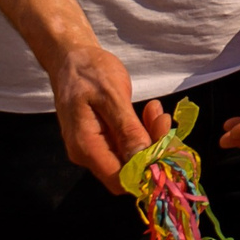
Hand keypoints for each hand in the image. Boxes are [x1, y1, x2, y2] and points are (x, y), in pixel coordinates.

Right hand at [49, 42, 167, 193]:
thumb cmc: (90, 73)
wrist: (73, 58)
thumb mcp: (112, 97)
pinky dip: (142, 130)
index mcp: (86, 147)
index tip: (167, 150)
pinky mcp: (103, 138)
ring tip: (155, 110)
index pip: (119, 181)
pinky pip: (128, 143)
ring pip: (132, 156)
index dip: (146, 174)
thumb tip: (144, 160)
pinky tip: (149, 111)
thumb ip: (127, 130)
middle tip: (163, 119)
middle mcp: (88, 154)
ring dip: (150, 136)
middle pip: (129, 170)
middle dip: (153, 149)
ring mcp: (96, 146)